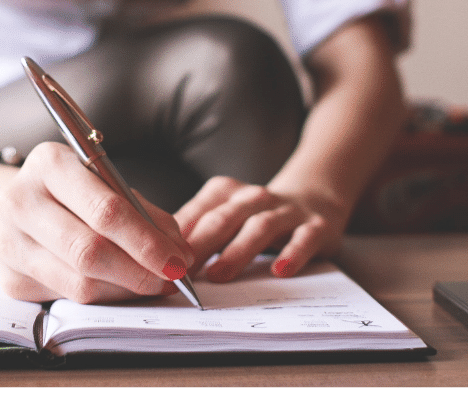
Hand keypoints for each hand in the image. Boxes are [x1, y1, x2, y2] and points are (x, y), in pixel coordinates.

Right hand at [0, 142, 194, 303]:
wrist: (18, 204)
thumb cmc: (73, 192)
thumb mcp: (106, 183)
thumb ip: (143, 212)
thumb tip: (179, 253)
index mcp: (50, 164)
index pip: (105, 210)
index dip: (147, 241)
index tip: (178, 260)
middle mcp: (20, 201)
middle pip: (89, 251)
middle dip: (139, 272)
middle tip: (170, 279)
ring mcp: (8, 243)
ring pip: (79, 283)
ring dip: (125, 289)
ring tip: (151, 284)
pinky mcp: (9, 279)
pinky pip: (68, 298)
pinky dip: (103, 297)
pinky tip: (119, 287)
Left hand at [174, 176, 343, 281]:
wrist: (314, 198)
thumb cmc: (255, 216)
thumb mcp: (224, 216)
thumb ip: (196, 232)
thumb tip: (153, 257)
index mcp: (224, 193)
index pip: (196, 213)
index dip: (175, 238)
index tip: (157, 261)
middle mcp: (253, 198)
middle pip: (222, 219)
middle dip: (199, 246)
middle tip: (180, 272)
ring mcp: (285, 211)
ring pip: (259, 228)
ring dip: (237, 252)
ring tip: (219, 274)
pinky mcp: (314, 226)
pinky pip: (303, 240)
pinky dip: (292, 254)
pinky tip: (280, 270)